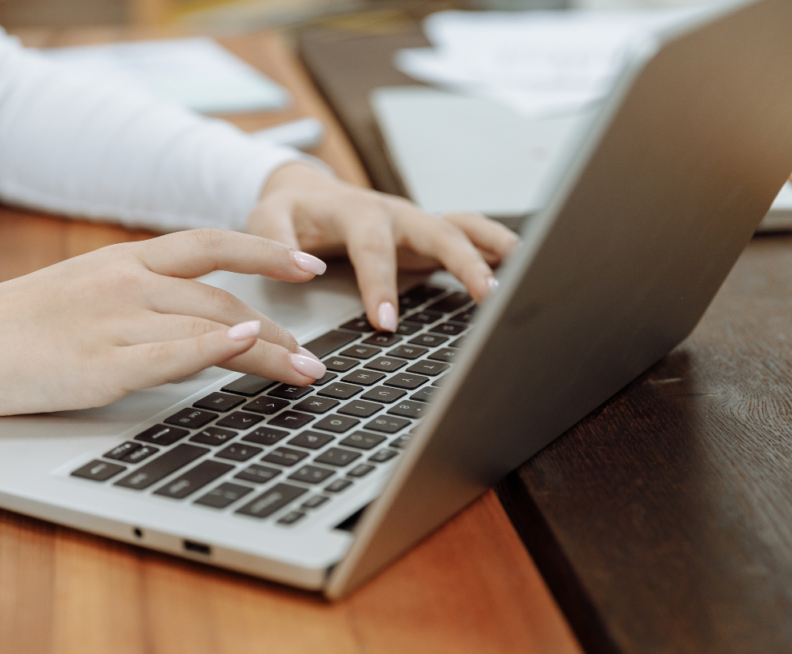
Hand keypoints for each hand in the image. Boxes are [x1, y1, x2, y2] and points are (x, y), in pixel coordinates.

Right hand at [0, 230, 328, 415]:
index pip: (210, 245)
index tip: (306, 266)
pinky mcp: (99, 366)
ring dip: (268, 351)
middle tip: (313, 356)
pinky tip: (250, 346)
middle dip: (280, 329)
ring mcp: (113, 322)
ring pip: (210, 326)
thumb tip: (198, 317)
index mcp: (122, 260)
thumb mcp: (83, 290)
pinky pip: (170, 353)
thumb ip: (139, 294)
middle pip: (223, 297)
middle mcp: (125, 282)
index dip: (265, 252)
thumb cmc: (17, 324)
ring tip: (304, 372)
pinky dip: (215, 347)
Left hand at [248, 162, 519, 330]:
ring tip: (525, 271)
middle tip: (486, 296)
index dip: (380, 284)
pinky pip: (466, 236)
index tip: (385, 323)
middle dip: (464, 261)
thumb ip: (275, 240)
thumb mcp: (266, 218)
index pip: (372, 248)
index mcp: (356, 211)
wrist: (307, 192)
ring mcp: (415, 223)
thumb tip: (302, 268)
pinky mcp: (426, 236)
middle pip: (437, 231)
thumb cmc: (290, 211)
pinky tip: (519, 268)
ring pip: (461, 227)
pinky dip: (493, 248)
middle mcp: (394, 214)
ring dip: (492, 248)